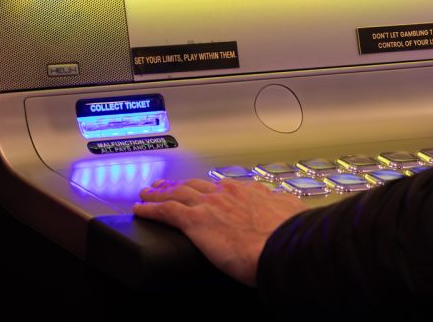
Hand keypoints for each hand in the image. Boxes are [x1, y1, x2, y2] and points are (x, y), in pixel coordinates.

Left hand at [133, 178, 308, 284]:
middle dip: (179, 184)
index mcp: (250, 192)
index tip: (204, 189)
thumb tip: (290, 210)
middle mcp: (228, 193)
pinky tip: (140, 208)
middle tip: (166, 184)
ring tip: (147, 192)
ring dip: (160, 192)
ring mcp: (210, 205)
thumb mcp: (293, 215)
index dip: (209, 187)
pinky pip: (165, 211)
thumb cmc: (290, 236)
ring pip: (177, 194)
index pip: (223, 187)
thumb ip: (286, 210)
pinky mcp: (195, 221)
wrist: (283, 247)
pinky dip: (150, 208)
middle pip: (196, 186)